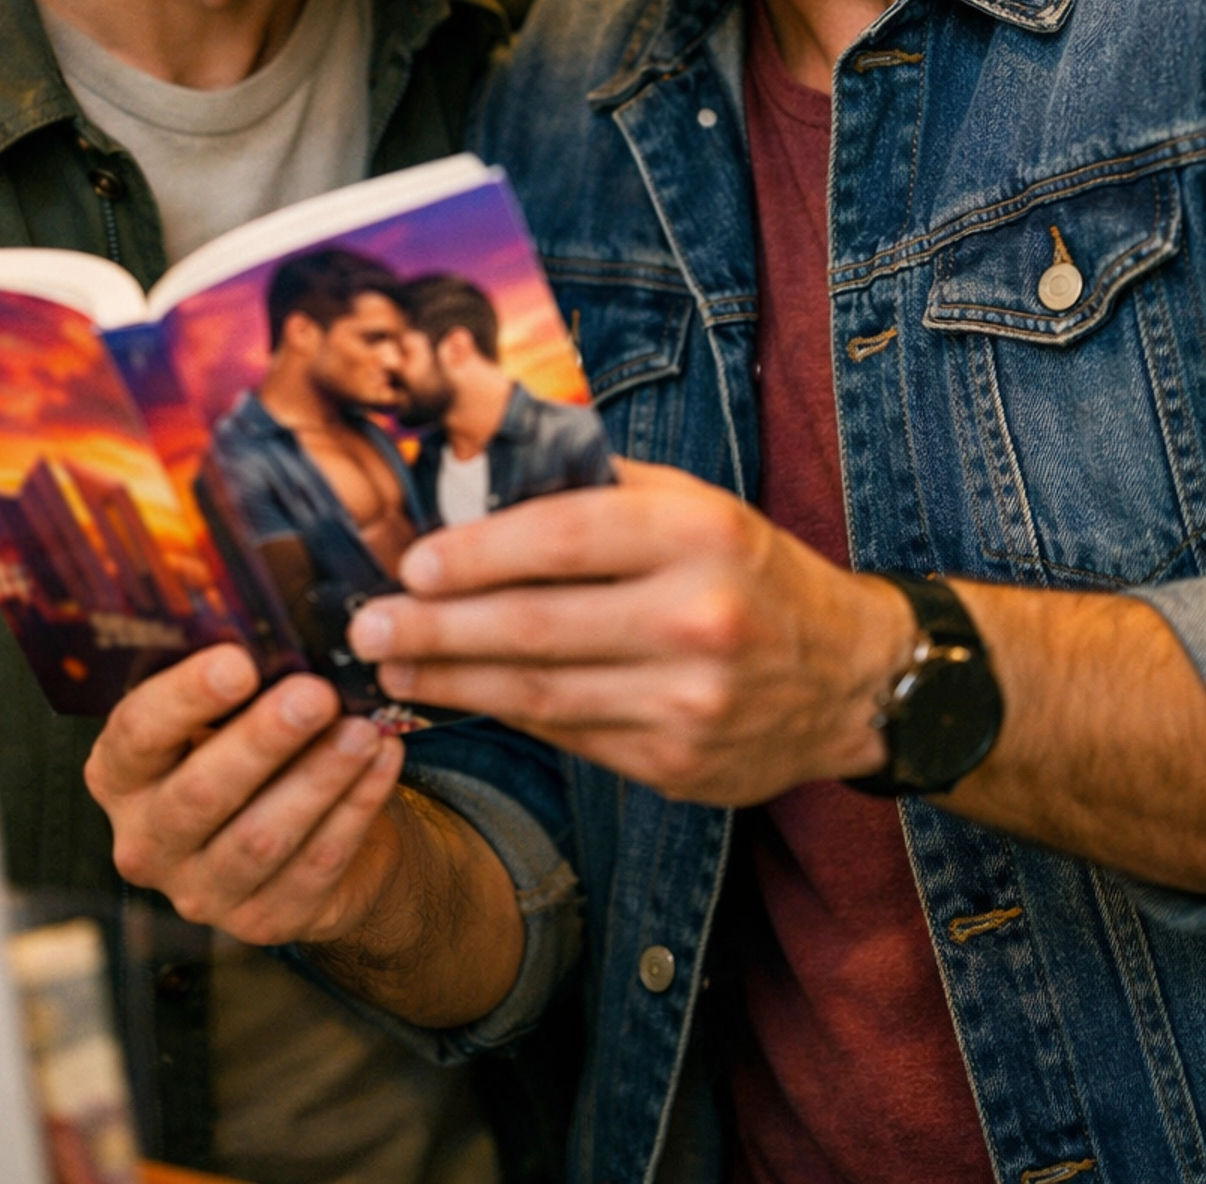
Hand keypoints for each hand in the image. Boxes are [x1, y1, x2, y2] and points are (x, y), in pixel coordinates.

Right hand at [84, 644, 404, 945]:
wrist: (300, 829)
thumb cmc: (253, 740)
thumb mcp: (227, 705)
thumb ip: (234, 665)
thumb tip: (278, 604)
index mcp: (121, 773)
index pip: (137, 734)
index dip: (184, 698)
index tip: (238, 662)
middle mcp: (146, 840)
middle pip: (199, 794)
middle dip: (262, 741)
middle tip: (315, 694)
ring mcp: (201, 892)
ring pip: (261, 837)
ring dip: (319, 778)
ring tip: (363, 729)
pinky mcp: (263, 921)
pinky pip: (315, 864)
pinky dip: (355, 808)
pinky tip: (384, 760)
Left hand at [347, 461, 915, 804]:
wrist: (851, 677)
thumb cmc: (746, 568)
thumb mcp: (686, 501)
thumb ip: (588, 483)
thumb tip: (472, 451)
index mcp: (699, 535)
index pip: (563, 540)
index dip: (477, 554)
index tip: (411, 563)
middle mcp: (699, 620)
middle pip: (538, 627)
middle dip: (437, 629)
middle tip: (367, 627)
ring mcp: (690, 704)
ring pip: (542, 695)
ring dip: (453, 681)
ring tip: (392, 665)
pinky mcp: (680, 768)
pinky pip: (570, 739)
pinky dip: (507, 716)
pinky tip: (461, 696)